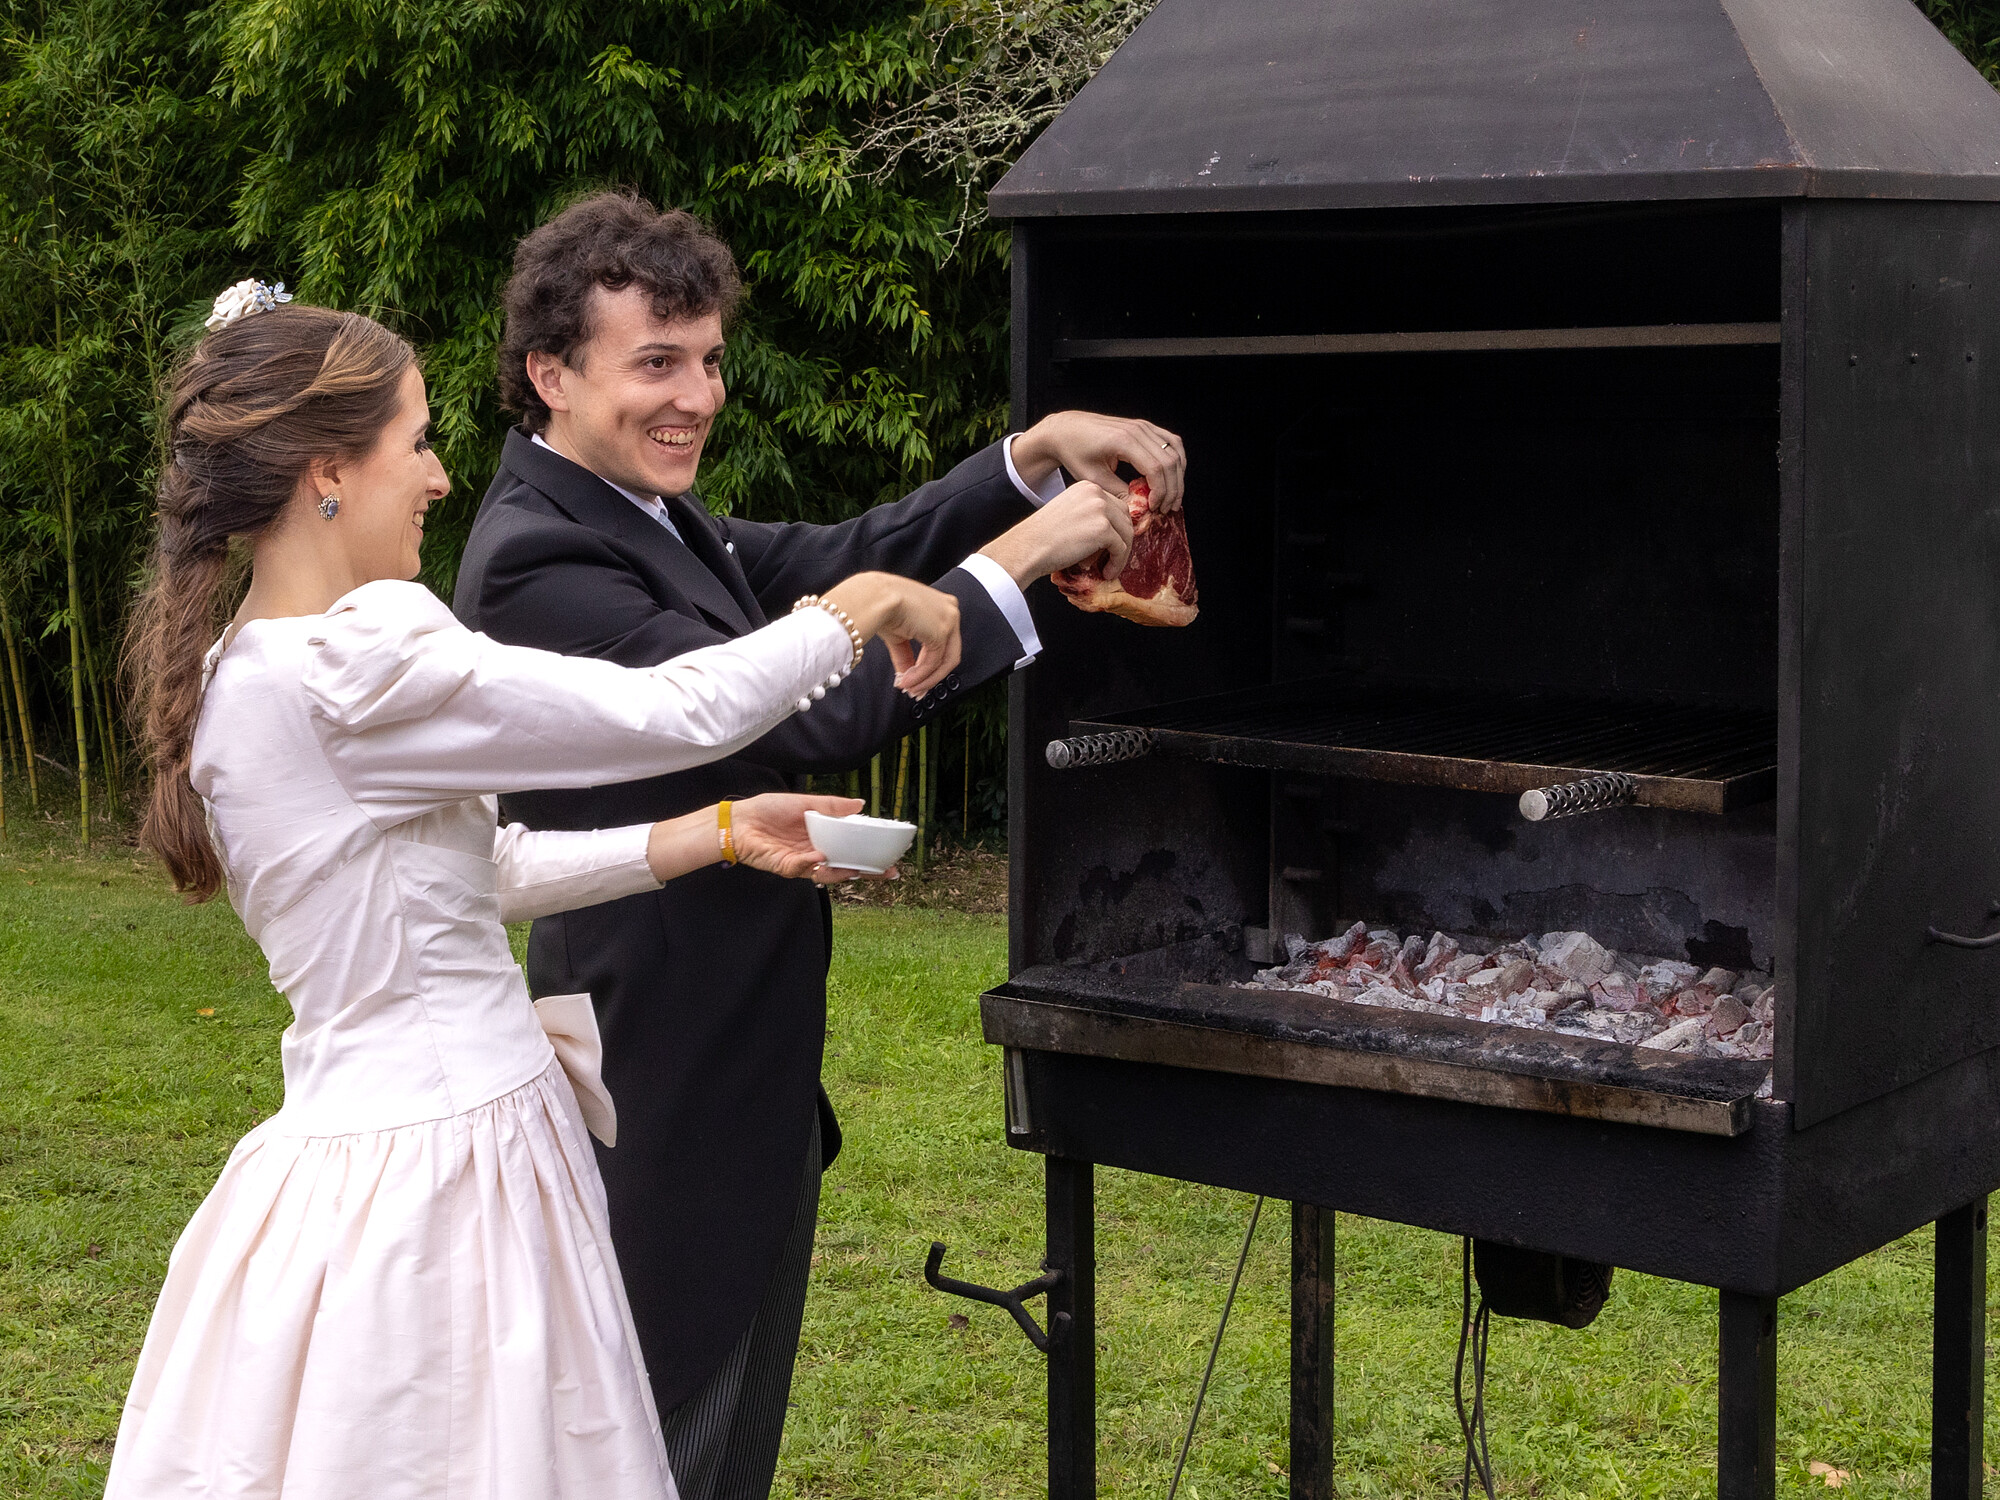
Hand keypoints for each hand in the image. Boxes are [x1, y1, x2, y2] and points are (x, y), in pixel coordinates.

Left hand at [646, 795, 897, 884]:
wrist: (738, 821)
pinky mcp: (787, 867)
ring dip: (844, 871)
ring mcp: (803, 862)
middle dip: (868, 871)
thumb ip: (832, 806)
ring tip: (859, 868)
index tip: (891, 856)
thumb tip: (861, 804)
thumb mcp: (804, 802)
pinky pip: (805, 869)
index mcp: (822, 836)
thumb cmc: (768, 810)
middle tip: (888, 873)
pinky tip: (821, 856)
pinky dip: (814, 863)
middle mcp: (816, 851)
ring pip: (829, 873)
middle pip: (847, 865)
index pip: (851, 847)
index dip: (870, 852)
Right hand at [821, 572, 961, 696]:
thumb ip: (907, 656)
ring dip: (925, 679)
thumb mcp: (898, 636)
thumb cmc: (880, 605)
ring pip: (944, 661)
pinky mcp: (943, 631)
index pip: (942, 642)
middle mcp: (950, 610)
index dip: (929, 666)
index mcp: (941, 606)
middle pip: (948, 653)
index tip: (917, 681)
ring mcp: (949, 620)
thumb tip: (907, 677)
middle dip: (930, 676)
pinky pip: (934, 662)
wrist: (873, 597)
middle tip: (916, 690)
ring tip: (909, 688)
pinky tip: (907, 681)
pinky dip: (921, 675)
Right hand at [979, 481, 1133, 586]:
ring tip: (1108, 568)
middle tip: (1111, 558)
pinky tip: (1107, 572)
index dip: (1116, 528)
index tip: (1111, 545)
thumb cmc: (1042, 537)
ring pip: (1127, 533)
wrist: (1027, 548)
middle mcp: (1095, 493)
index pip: (1116, 505)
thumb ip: (1090, 515)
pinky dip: (1117, 563)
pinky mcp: (1103, 529)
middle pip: (1125, 517)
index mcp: (1087, 487)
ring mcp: (1100, 509)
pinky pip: (1121, 548)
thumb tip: (1114, 532)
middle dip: (1121, 540)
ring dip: (1121, 553)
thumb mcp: (1070, 514)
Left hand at [1011, 410, 1185, 513]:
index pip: (1156, 467)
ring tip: (1172, 498)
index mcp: (1124, 441)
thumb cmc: (1075, 452)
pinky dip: (1177, 460)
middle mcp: (1138, 430)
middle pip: (1170, 461)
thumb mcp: (1093, 478)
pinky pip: (1172, 442)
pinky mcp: (1145, 427)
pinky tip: (1173, 477)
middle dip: (1172, 489)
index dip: (1160, 491)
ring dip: (1178, 476)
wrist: (1066, 430)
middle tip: (1167, 509)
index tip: (1154, 508)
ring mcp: (1143, 426)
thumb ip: (1117, 493)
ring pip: (1175, 451)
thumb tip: (1138, 510)